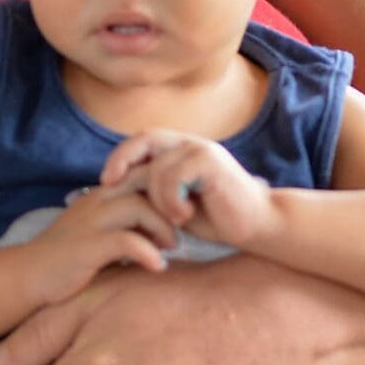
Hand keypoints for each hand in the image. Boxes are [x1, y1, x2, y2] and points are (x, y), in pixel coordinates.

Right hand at [18, 184, 175, 305]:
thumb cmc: (70, 258)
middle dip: (171, 203)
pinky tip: (157, 267)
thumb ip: (128, 225)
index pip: (142, 173)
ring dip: (163, 227)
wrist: (29, 275)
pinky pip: (126, 242)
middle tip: (185, 228)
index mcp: (102, 194)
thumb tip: (166, 229)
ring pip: (139, 207)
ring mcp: (90, 222)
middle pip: (145, 183)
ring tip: (172, 247)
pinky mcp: (86, 246)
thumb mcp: (102, 233)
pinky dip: (148, 254)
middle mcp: (96, 201)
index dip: (168, 188)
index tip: (183, 212)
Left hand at [101, 130, 275, 248]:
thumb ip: (153, 192)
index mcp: (181, 150)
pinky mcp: (210, 162)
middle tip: (110, 184)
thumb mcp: (175, 204)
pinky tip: (185, 216)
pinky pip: (173, 176)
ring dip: (158, 198)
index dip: (120, 156)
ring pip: (157, 167)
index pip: (142, 140)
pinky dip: (172, 200)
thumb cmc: (217, 218)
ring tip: (174, 219)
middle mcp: (190, 143)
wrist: (258, 225)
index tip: (106, 180)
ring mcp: (201, 150)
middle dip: (122, 160)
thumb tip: (117, 190)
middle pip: (144, 139)